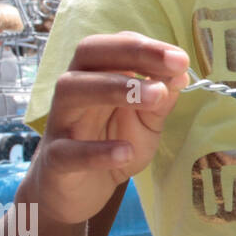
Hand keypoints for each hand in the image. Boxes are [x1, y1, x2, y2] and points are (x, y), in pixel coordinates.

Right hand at [29, 32, 190, 224]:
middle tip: (173, 65)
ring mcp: (60, 123)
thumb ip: (161, 99)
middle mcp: (74, 89)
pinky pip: (67, 151)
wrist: (78, 190)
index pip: (116, 45)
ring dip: (116, 89)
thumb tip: (181, 73)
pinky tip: (124, 152)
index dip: (148, 47)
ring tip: (156, 97)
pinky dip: (96, 152)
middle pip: (89, 53)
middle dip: (133, 53)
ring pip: (72, 90)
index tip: (180, 58)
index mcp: (97, 74)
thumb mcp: (146, 121)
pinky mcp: (54, 160)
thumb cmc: (113, 143)